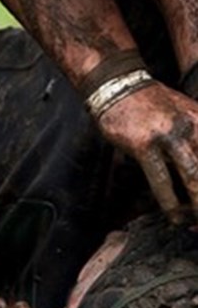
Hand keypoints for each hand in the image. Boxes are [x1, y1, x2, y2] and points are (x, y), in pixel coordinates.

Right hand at [97, 82, 197, 220]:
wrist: (117, 85)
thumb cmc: (150, 102)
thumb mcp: (185, 112)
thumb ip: (197, 136)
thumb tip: (197, 171)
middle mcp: (192, 127)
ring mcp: (169, 136)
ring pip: (194, 177)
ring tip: (197, 222)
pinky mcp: (144, 145)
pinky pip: (161, 181)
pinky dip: (171, 203)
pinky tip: (175, 216)